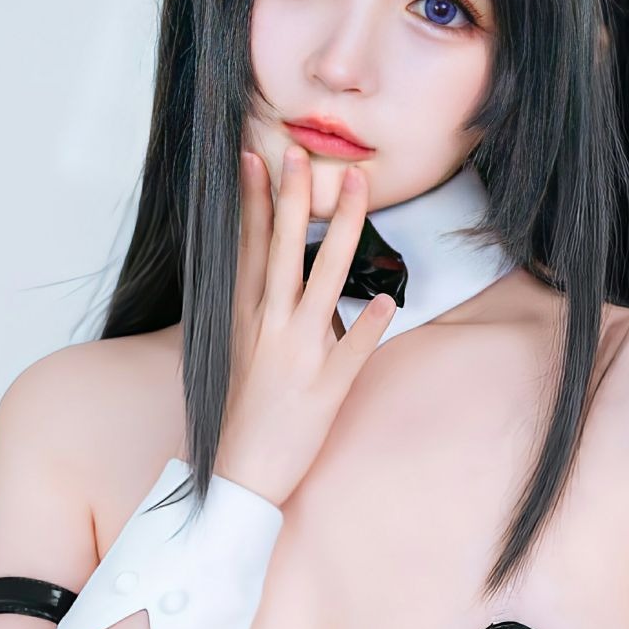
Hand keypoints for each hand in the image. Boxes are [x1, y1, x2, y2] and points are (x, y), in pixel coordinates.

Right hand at [214, 145, 395, 507]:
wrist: (238, 476)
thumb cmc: (242, 415)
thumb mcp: (242, 353)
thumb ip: (263, 313)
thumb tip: (287, 281)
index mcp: (244, 318)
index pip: (249, 247)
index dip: (253, 200)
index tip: (255, 156)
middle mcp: (268, 328)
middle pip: (283, 250)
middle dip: (296, 198)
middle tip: (303, 153)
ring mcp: (296, 356)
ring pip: (322, 282)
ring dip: (343, 233)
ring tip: (359, 191)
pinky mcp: (324, 389)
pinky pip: (353, 350)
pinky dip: (370, 326)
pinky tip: (389, 300)